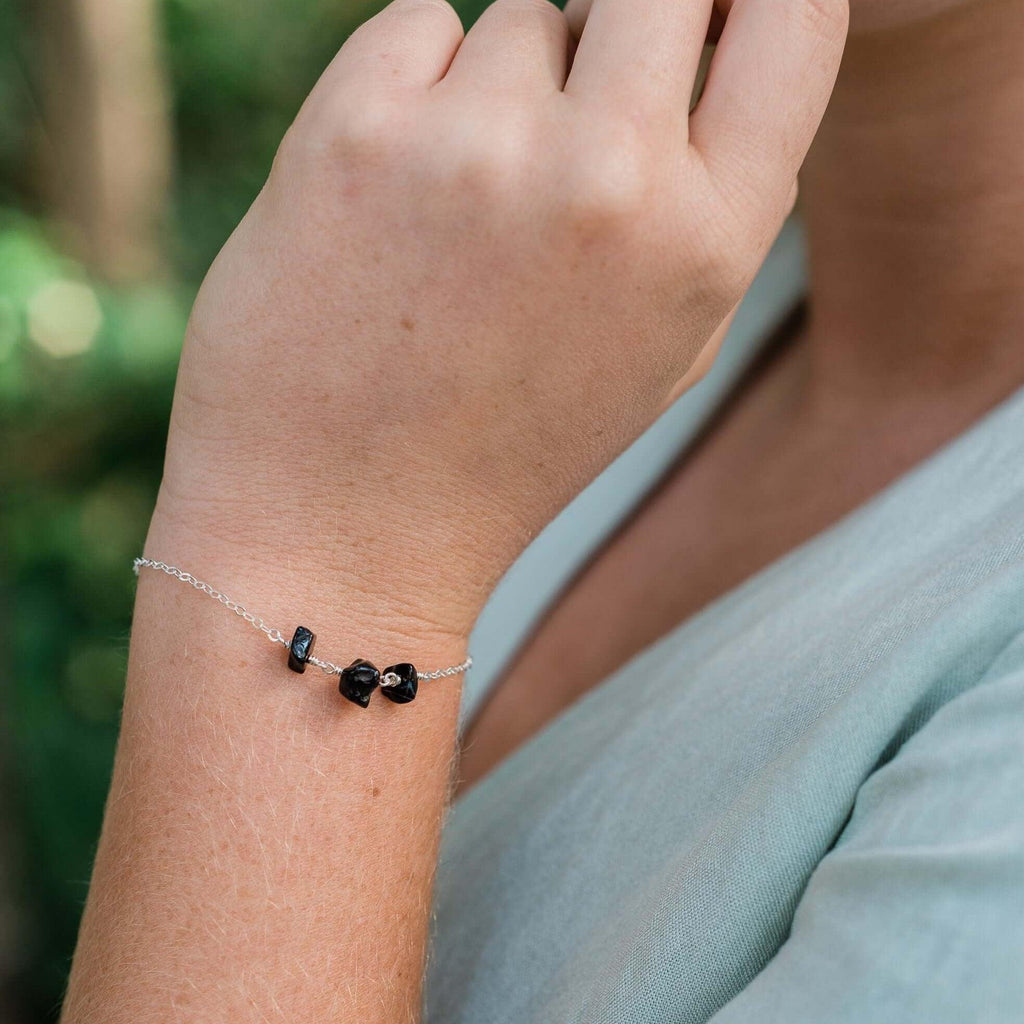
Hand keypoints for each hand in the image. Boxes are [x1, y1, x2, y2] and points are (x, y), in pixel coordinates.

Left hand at [159, 0, 847, 634]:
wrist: (342, 528)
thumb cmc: (506, 446)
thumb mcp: (660, 350)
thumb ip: (708, 202)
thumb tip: (716, 45)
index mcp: (706, 244)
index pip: (797, 12)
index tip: (714, 8)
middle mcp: (611, 178)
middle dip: (623, 29)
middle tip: (573, 111)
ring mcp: (481, 147)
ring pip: (523, 16)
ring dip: (504, 88)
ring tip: (463, 215)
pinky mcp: (357, 129)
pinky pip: (417, 25)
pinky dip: (412, 87)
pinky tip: (394, 197)